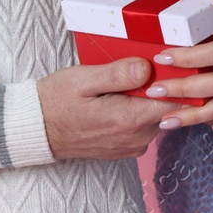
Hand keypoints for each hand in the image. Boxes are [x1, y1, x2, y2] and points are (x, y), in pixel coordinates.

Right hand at [36, 57, 179, 158]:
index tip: (166, 63)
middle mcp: (136, 138)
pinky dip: (139, 109)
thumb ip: (118, 74)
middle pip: (168, 107)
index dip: (175, 79)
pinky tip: (120, 97)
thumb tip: (148, 67)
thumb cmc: (56, 101)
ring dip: (148, 98)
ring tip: (126, 81)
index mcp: (129, 120)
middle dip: (161, 86)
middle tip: (142, 65)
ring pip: (157, 115)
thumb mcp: (83, 79)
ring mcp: (132, 146)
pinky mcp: (126, 148)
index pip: (175, 101)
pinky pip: (145, 125)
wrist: (36, 130)